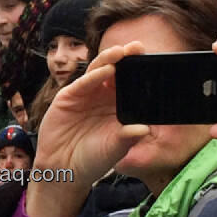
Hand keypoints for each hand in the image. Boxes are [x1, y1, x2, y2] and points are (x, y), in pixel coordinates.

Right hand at [26, 43, 150, 216]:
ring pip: (98, 71)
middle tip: (138, 47)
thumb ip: (127, 137)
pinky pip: (83, 83)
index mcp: (118, 106)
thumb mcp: (115, 149)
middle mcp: (102, 97)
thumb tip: (144, 128)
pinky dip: (94, 76)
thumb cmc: (93, 160)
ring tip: (121, 52)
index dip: (139, 71)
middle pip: (116, 72)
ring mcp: (85, 95)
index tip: (152, 60)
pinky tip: (105, 69)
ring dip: (110, 59)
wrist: (64, 170)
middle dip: (126, 58)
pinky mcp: (68, 97)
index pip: (131, 83)